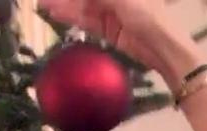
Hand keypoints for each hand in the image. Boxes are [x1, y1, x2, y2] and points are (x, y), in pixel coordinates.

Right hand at [39, 0, 201, 84]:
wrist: (164, 49)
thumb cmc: (148, 16)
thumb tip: (77, 0)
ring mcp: (111, 12)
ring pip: (82, 6)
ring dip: (63, 4)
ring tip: (42, 4)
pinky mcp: (108, 29)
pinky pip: (85, 20)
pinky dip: (70, 16)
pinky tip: (55, 12)